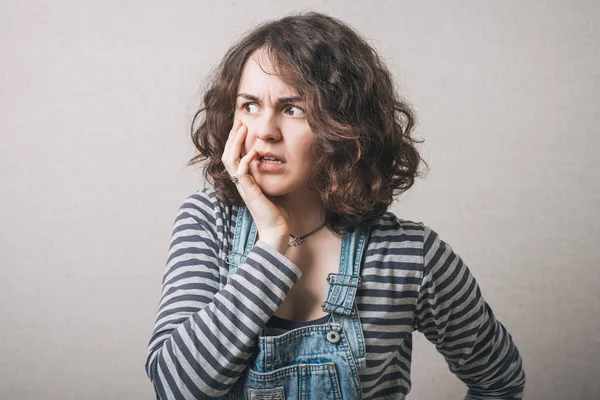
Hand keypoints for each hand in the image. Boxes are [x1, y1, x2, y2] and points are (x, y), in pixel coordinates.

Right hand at [221, 119, 290, 252]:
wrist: (276, 230)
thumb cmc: (276, 212)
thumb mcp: (271, 187)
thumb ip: (268, 174)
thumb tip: (274, 160)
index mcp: (244, 181)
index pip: (233, 157)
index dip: (235, 141)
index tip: (241, 126)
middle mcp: (240, 183)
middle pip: (227, 155)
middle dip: (232, 137)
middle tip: (239, 121)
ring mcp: (243, 188)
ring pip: (230, 161)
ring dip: (235, 143)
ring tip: (242, 129)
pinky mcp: (250, 193)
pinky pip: (242, 172)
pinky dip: (246, 160)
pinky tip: (254, 151)